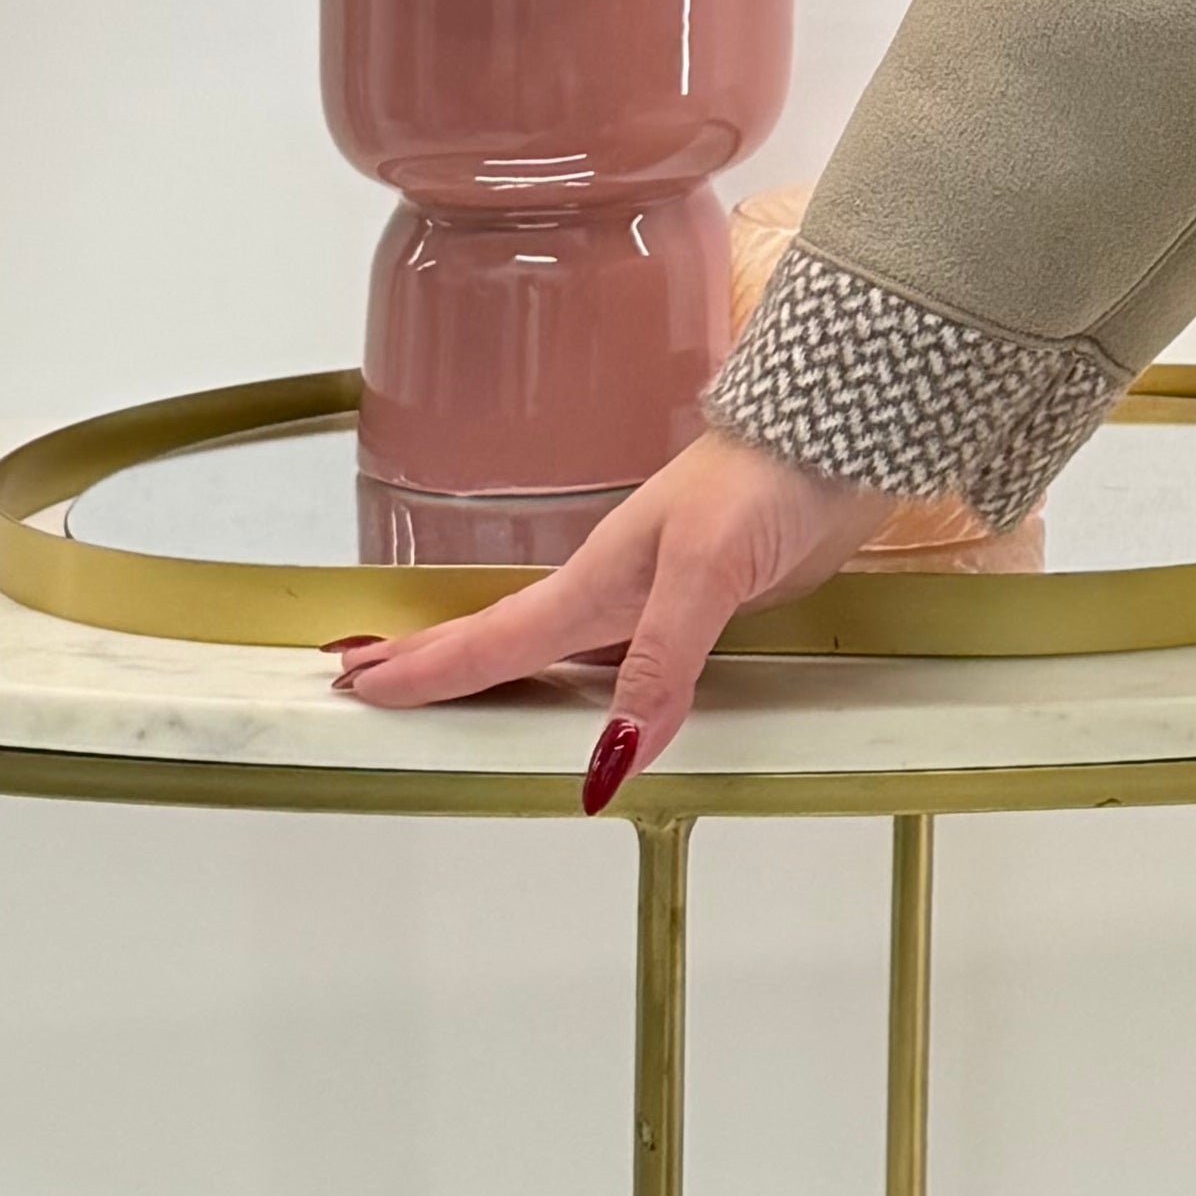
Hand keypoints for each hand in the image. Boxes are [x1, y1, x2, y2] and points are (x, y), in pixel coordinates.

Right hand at [327, 427, 903, 791]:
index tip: (355, 682)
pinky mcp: (707, 603)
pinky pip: (629, 659)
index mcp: (599, 579)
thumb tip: (612, 760)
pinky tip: (589, 695)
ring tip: (453, 696)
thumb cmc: (767, 481)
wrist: (840, 435)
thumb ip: (660, 661)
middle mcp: (616, 589)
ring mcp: (659, 594)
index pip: (496, 640)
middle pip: (511, 642)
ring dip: (506, 672)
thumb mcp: (706, 571)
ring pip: (565, 651)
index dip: (429, 669)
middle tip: (369, 684)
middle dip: (439, 666)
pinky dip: (590, 682)